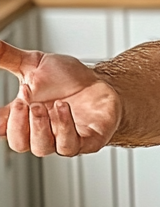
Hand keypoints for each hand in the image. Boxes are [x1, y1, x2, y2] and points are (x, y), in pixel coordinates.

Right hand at [0, 41, 121, 155]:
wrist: (102, 82)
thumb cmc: (67, 79)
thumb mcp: (35, 64)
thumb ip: (9, 57)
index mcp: (23, 117)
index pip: (1, 128)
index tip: (0, 114)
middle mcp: (41, 132)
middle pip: (19, 144)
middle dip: (18, 125)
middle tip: (24, 102)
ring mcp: (63, 139)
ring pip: (42, 148)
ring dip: (40, 127)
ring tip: (42, 105)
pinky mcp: (88, 141)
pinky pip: (71, 146)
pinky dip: (64, 128)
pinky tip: (63, 107)